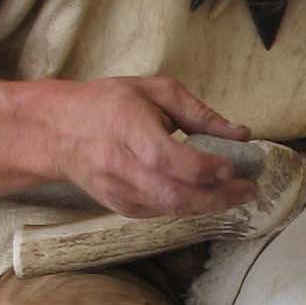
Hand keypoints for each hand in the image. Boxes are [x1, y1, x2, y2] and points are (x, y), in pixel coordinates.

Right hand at [0, 72, 254, 218]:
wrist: (57, 131)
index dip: (205, 168)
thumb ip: (199, 113)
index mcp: (128, 128)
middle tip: (249, 190)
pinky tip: (205, 196)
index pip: (169, 159)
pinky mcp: (119, 207)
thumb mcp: (155, 91)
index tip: (234, 165)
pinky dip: (187, 207)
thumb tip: (242, 135)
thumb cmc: (109, 103)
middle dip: (217, 198)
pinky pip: (160, 213)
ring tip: (235, 193)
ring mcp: (117, 191)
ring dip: (208, 206)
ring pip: (169, 210)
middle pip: (173, 195)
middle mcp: (120, 165)